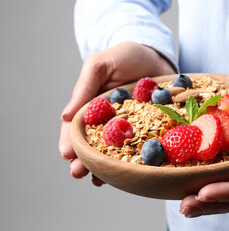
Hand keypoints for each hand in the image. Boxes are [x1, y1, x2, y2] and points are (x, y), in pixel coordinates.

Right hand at [59, 41, 174, 185]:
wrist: (157, 56)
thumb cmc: (125, 56)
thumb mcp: (100, 66)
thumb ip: (84, 87)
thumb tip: (65, 116)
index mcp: (92, 106)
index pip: (77, 127)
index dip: (70, 141)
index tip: (66, 154)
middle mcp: (108, 120)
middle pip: (92, 144)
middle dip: (83, 160)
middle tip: (78, 173)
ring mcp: (128, 127)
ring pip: (112, 151)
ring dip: (103, 166)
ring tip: (97, 179)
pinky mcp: (149, 129)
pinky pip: (139, 148)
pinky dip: (132, 161)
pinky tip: (126, 173)